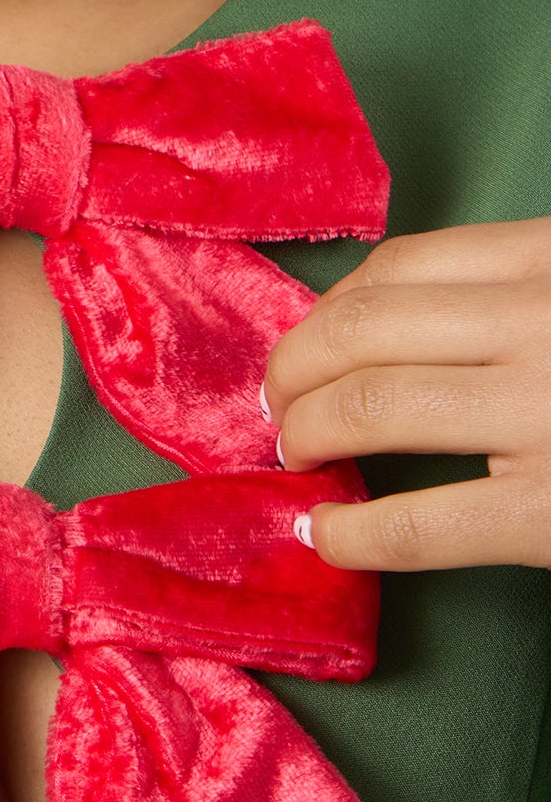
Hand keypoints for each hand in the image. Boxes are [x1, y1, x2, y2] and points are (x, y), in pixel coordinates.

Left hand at [264, 220, 550, 571]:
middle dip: (295, 369)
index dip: (329, 311)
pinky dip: (350, 533)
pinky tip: (325, 533)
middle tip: (276, 406)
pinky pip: (416, 523)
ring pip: (371, 406)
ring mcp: (545, 415)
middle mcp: (541, 322)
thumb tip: (378, 327)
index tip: (310, 346)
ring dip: (305, 432)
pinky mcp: (550, 514)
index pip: (401, 268)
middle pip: (363, 329)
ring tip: (295, 455)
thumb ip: (511, 295)